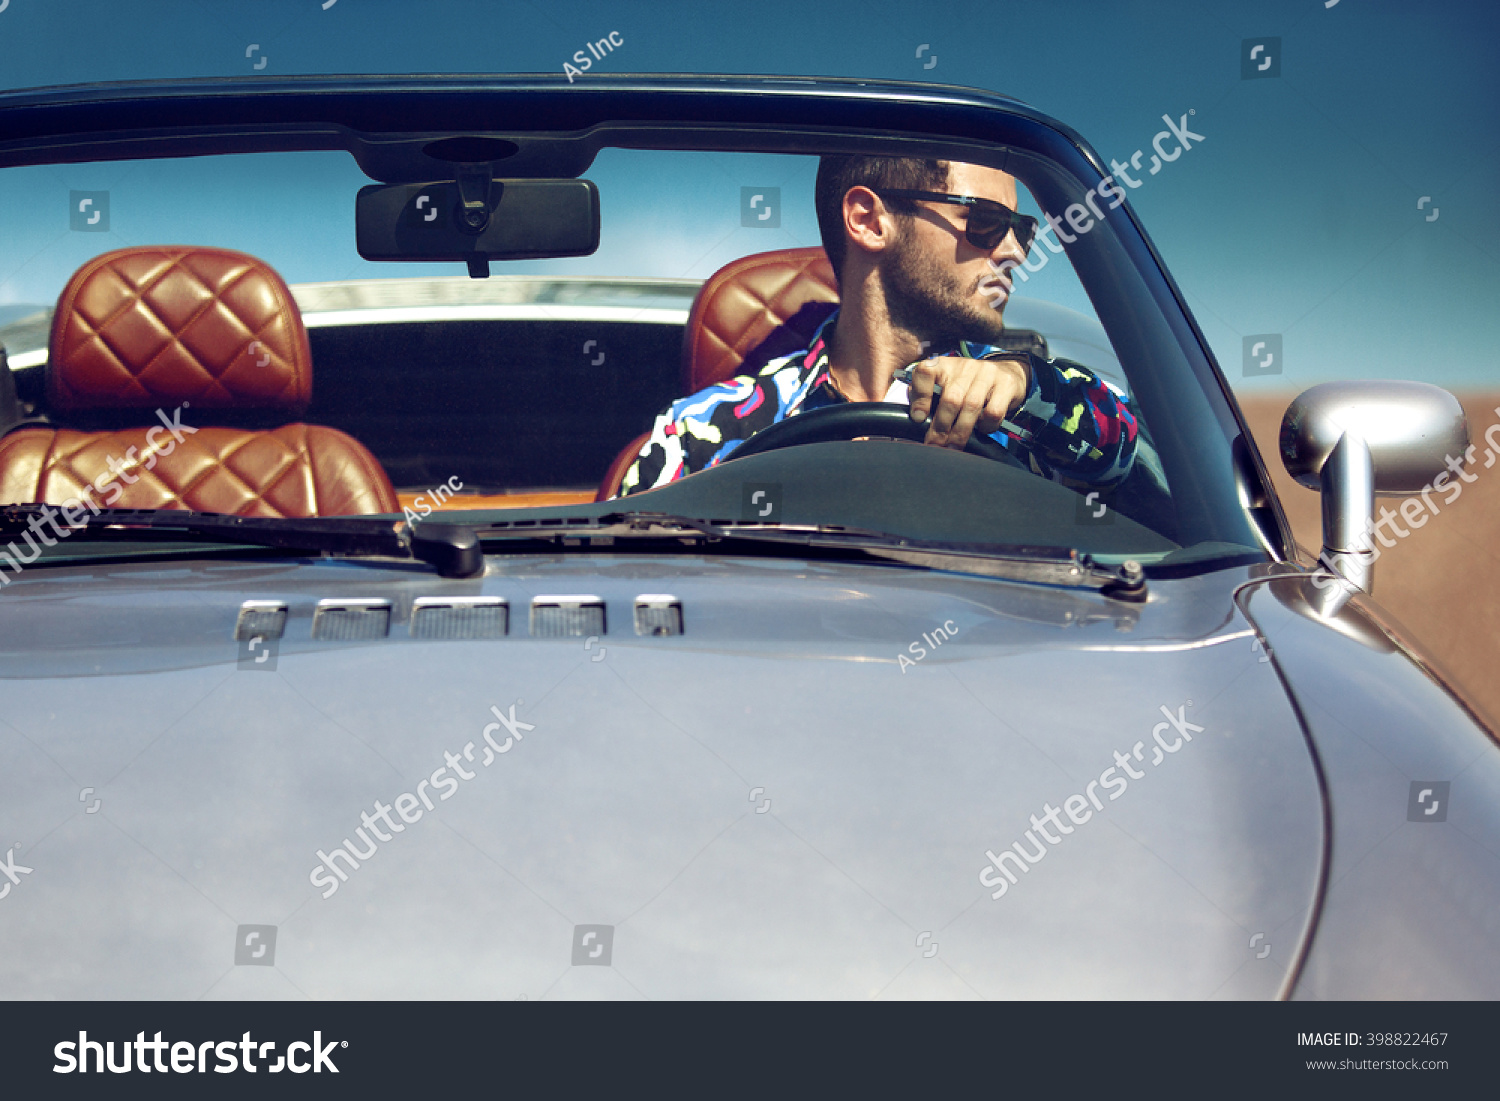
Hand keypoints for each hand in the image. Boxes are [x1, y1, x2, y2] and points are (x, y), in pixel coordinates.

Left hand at [906, 355, 1029, 449]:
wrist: (1006, 373)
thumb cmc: (967, 385)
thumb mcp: (945, 385)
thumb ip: (927, 396)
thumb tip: (915, 415)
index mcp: (942, 365)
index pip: (925, 373)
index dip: (920, 397)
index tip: (918, 418)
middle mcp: (963, 366)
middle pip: (950, 398)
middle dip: (941, 427)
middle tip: (935, 446)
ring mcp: (986, 373)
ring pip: (971, 406)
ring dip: (960, 432)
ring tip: (953, 448)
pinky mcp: (1005, 384)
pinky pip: (993, 411)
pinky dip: (986, 426)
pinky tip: (981, 430)